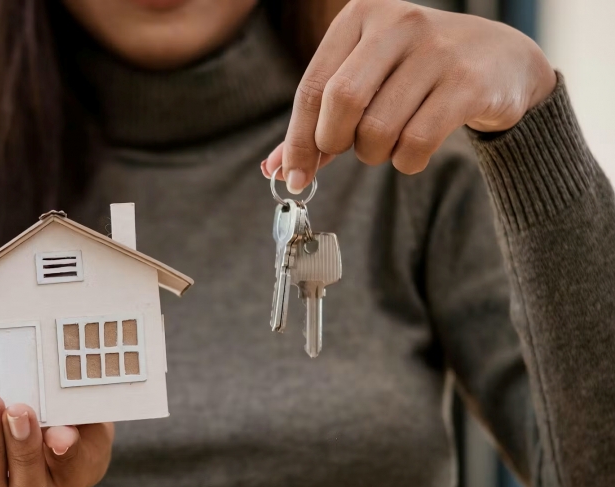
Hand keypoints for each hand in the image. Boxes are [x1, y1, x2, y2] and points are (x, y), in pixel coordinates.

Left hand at [262, 0, 556, 187]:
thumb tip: (275, 169)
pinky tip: (414, 152)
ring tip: (390, 143)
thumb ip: (319, 122)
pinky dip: (406, 163)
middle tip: (350, 150)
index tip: (293, 177)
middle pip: (341, 103)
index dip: (298, 140)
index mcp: (362, 15)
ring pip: (378, 129)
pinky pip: (416, 144)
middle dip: (335, 143)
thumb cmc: (417, 75)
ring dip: (375, 155)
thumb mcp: (366, 82)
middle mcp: (398, 23)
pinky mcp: (468, 83)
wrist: (504, 62)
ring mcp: (438, 50)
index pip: (313, 87)